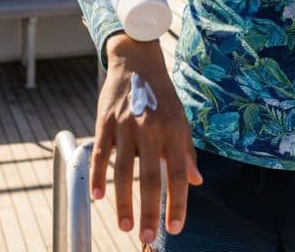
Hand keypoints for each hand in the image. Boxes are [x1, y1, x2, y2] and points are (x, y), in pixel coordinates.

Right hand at [94, 34, 202, 245]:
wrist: (136, 61)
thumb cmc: (162, 96)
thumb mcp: (181, 120)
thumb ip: (186, 152)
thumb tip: (197, 182)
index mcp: (174, 130)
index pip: (178, 174)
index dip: (177, 202)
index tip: (175, 228)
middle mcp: (151, 129)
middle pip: (150, 178)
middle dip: (149, 211)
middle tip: (147, 237)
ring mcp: (126, 126)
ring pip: (123, 171)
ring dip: (123, 202)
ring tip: (124, 226)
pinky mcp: (104, 122)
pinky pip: (100, 154)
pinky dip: (98, 177)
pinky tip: (97, 197)